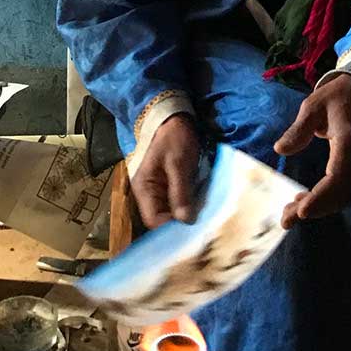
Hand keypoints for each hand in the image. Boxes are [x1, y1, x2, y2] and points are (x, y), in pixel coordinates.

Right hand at [130, 114, 199, 229]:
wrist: (173, 116)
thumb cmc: (173, 138)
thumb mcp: (178, 163)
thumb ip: (180, 192)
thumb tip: (185, 222)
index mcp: (144, 188)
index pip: (154, 221)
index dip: (171, 231)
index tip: (193, 235)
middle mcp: (149, 193)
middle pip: (162, 220)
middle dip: (181, 227)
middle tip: (203, 232)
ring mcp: (160, 189)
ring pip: (171, 213)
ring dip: (186, 217)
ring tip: (205, 224)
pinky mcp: (170, 185)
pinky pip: (178, 202)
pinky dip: (189, 207)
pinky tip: (202, 210)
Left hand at [274, 74, 350, 228]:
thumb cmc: (336, 97)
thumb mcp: (314, 105)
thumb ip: (299, 128)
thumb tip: (280, 149)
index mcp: (349, 142)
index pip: (337, 177)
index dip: (320, 197)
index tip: (301, 211)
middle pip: (337, 194)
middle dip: (313, 209)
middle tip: (285, 220)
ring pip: (338, 196)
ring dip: (315, 208)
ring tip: (288, 215)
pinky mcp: (349, 169)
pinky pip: (337, 191)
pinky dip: (320, 201)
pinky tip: (300, 203)